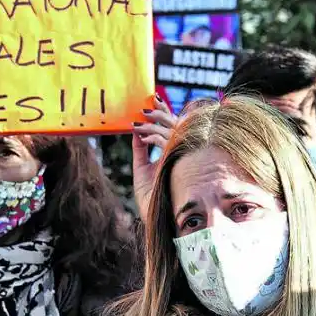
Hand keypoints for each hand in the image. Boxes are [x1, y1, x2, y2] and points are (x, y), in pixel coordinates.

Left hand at [132, 94, 175, 218]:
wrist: (155, 217)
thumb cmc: (151, 197)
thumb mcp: (141, 169)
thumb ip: (140, 150)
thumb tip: (134, 131)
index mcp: (175, 153)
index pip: (174, 127)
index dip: (165, 112)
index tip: (153, 99)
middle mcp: (181, 154)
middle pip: (176, 125)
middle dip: (162, 112)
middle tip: (147, 103)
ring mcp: (180, 158)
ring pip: (172, 131)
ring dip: (153, 124)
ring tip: (137, 121)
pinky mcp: (176, 163)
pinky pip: (166, 143)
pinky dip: (152, 137)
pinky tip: (140, 135)